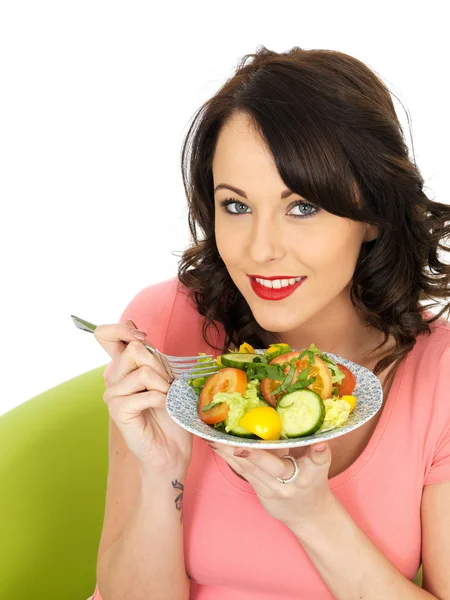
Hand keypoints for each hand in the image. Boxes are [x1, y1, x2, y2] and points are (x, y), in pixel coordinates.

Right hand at [94, 320, 192, 473]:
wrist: (171, 449)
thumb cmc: (171, 413)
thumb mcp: (164, 376)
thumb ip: (150, 354)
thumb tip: (133, 327)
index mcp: (123, 366)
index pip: (106, 334)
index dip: (123, 330)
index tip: (142, 338)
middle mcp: (114, 378)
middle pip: (135, 349)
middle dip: (160, 366)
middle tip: (165, 385)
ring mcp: (113, 394)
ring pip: (143, 371)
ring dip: (164, 385)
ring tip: (165, 399)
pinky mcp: (117, 410)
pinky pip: (147, 394)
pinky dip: (162, 400)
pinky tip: (161, 409)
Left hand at [208, 441, 333, 529]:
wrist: (308, 515)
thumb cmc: (314, 484)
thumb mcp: (320, 467)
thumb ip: (317, 453)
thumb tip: (319, 438)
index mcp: (307, 474)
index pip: (298, 462)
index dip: (292, 451)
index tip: (275, 444)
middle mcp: (288, 483)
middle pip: (267, 465)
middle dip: (247, 452)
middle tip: (227, 438)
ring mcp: (271, 489)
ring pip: (249, 468)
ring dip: (229, 452)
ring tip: (212, 437)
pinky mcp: (259, 490)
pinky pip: (243, 471)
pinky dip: (229, 458)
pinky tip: (216, 446)